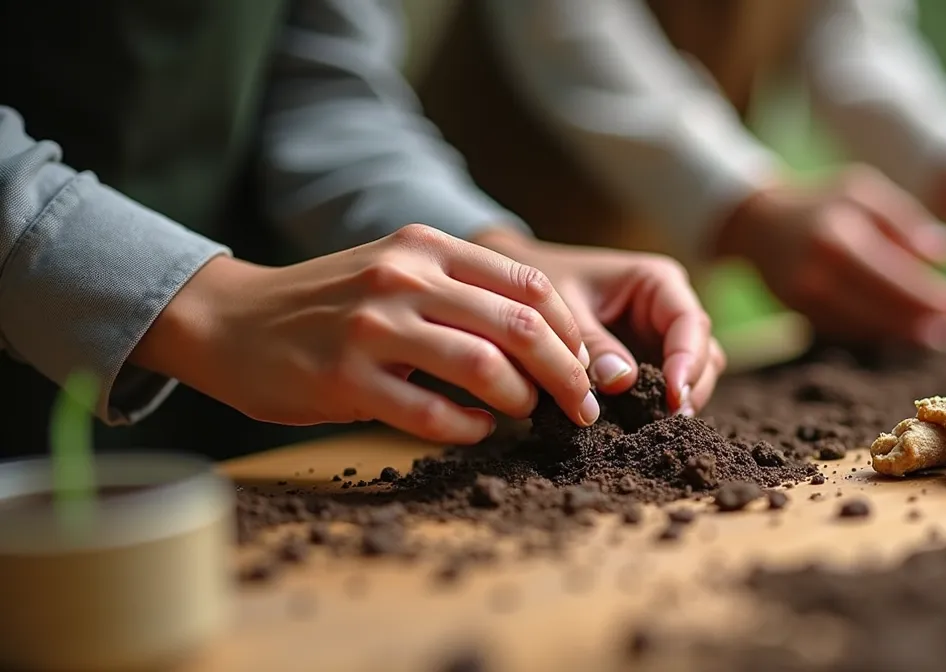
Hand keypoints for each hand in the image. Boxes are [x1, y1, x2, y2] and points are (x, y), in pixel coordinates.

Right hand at [129, 224, 595, 443]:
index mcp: (426, 246)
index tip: (584, 366)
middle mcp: (404, 277)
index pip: (532, 285)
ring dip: (522, 402)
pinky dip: (469, 430)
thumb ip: (461, 292)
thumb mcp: (396, 271)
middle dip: (567, 375)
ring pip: (485, 368)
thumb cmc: (329, 305)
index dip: (572, 332)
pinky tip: (476, 433)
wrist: (228, 320)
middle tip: (581, 408)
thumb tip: (548, 342)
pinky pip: (432, 414)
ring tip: (525, 417)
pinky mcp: (345, 378)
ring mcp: (373, 327)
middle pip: (522, 327)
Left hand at [474, 230, 723, 414]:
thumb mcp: (560, 305)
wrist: (514, 290)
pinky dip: (654, 409)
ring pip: (693, 376)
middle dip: (691, 387)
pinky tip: (637, 427)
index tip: (674, 394)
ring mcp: (660, 341)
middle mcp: (667, 311)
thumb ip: (592, 341)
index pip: (690, 321)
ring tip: (655, 427)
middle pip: (704, 353)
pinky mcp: (645, 367)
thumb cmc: (537, 283)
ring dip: (678, 402)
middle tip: (669, 420)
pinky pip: (663, 391)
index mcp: (656, 282)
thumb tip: (623, 381)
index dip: (689, 359)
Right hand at [715, 165, 945, 349]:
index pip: (894, 275)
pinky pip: (843, 329)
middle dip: (919, 322)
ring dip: (899, 333)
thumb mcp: (864, 192)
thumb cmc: (822, 202)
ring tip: (933, 336)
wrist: (757, 221)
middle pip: (879, 306)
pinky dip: (873, 332)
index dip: (930, 297)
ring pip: (861, 324)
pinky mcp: (797, 311)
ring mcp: (803, 296)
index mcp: (839, 236)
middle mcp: (817, 270)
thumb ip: (906, 220)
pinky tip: (898, 332)